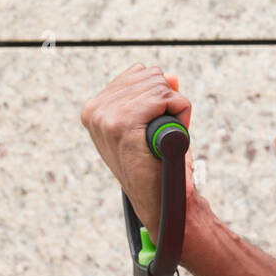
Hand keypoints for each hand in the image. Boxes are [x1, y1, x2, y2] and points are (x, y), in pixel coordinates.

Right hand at [80, 63, 196, 239]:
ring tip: (163, 138)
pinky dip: (181, 114)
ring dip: (174, 110)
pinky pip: (168, 98)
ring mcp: (107, 117)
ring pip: (162, 86)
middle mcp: (96, 110)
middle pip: (151, 75)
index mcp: (94, 109)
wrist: (159, 201)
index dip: (157, 97)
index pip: (138, 73)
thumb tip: (171, 75)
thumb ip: (155, 96)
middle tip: (162, 134)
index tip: (152, 126)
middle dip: (167, 101)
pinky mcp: (124, 123)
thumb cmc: (156, 165)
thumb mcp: (151, 124)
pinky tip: (169, 138)